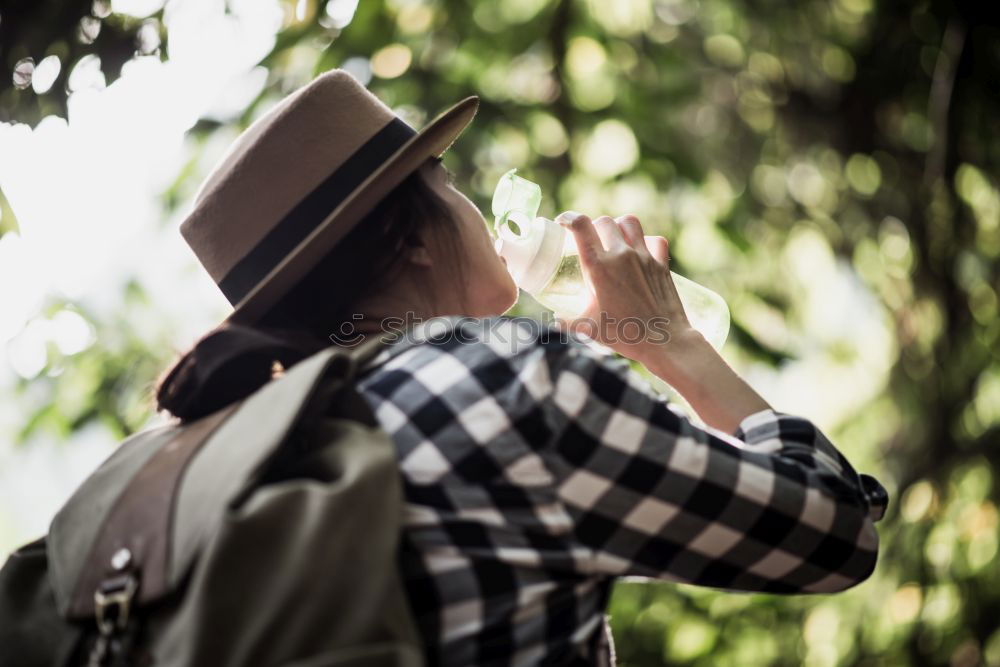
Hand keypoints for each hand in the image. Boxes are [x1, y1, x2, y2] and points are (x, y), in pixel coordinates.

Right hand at [554, 211, 699, 367]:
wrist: (663, 342)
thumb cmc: (625, 336)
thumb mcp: (588, 329)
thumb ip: (567, 322)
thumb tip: (555, 321)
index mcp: (599, 267)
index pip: (581, 226)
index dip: (569, 218)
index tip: (563, 223)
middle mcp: (621, 256)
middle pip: (603, 221)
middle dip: (593, 227)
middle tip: (589, 240)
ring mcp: (644, 257)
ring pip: (629, 222)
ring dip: (618, 226)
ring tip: (614, 239)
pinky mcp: (661, 264)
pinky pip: (654, 240)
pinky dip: (646, 241)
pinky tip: (640, 251)